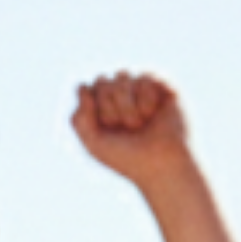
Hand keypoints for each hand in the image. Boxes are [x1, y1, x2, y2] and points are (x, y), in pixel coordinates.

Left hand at [72, 70, 192, 182]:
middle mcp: (120, 92)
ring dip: (127, 106)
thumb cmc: (128, 158)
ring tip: (140, 124)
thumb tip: (83, 86)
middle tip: (127, 130)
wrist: (161, 166)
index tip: (108, 132)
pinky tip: (153, 114)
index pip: (86, 89)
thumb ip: (79, 119)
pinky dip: (146, 100)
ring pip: (121, 75)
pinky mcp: (161, 85)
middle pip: (101, 81)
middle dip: (110, 109)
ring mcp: (140, 87)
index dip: (94, 112)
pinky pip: (144, 77)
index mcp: (101, 104)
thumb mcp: (94, 144)